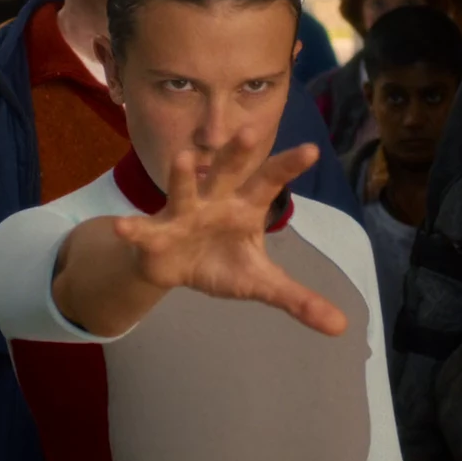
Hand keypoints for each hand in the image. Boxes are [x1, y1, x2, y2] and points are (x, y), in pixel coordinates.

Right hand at [113, 129, 346, 336]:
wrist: (174, 268)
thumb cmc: (222, 263)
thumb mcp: (261, 282)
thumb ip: (298, 299)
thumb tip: (341, 327)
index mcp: (244, 206)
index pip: (270, 182)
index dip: (288, 166)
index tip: (313, 150)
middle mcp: (214, 201)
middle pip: (226, 173)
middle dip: (235, 154)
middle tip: (249, 133)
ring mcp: (182, 213)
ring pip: (183, 190)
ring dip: (181, 176)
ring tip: (181, 157)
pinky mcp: (156, 234)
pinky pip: (142, 230)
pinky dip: (132, 229)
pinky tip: (120, 227)